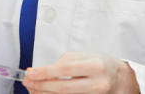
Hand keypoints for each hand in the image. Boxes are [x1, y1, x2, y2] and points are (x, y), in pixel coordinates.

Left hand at [21, 51, 139, 93]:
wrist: (117, 77)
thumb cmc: (99, 63)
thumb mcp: (84, 55)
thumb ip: (63, 62)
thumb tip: (40, 71)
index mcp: (96, 65)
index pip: (65, 69)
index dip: (45, 72)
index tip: (31, 73)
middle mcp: (97, 83)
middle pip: (63, 88)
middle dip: (41, 85)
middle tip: (28, 82)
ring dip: (45, 93)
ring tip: (33, 88)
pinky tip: (44, 93)